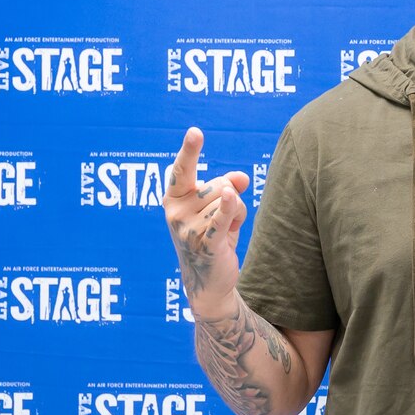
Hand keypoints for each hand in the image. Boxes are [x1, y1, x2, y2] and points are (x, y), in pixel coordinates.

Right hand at [162, 127, 250, 319]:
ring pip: (229, 202)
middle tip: (224, 218)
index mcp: (173, 199)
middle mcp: (176, 213)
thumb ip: (227, 187)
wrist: (208, 283)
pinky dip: (229, 210)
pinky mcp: (207, 245)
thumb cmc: (211, 236)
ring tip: (226, 232)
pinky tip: (233, 197)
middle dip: (231, 197)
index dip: (189, 151)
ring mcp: (189, 230)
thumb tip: (241, 178)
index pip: (182, 170)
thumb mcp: (217, 208)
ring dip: (238, 214)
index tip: (196, 131)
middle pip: (218, 185)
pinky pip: (221, 220)